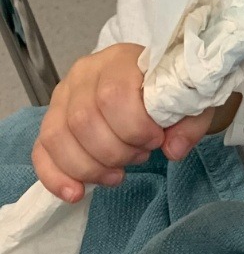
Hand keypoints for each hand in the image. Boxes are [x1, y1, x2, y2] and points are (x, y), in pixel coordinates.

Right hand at [31, 42, 213, 202]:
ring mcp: (64, 95)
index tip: (156, 140)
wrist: (155, 80)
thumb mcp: (192, 101)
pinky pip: (42, 150)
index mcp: (121, 60)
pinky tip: (75, 193)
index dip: (134, 126)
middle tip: (140, 156)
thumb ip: (189, 124)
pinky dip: (56, 176)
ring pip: (58, 137)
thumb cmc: (171, 90)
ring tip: (118, 174)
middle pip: (83, 120)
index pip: (113, 95)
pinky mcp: (53, 119)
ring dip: (89, 167)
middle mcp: (85, 73)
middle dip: (114, 151)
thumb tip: (172, 150)